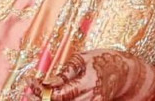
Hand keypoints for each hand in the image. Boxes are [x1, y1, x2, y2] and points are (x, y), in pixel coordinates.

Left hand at [24, 49, 154, 100]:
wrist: (126, 71)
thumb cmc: (102, 60)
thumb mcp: (83, 58)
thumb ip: (66, 72)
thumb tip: (48, 82)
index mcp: (88, 83)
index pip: (59, 94)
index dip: (41, 91)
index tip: (30, 82)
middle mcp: (91, 97)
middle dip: (41, 99)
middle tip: (29, 91)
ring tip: (37, 94)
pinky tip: (51, 96)